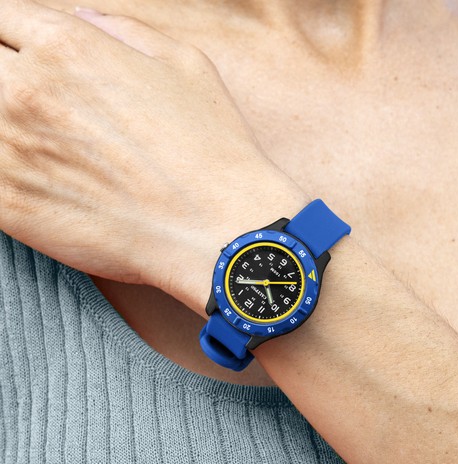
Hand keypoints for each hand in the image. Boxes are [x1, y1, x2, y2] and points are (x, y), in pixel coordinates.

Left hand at [0, 1, 308, 313]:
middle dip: (3, 78)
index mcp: (67, 46)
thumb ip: (124, 32)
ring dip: (3, 128)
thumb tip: (85, 20)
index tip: (23, 60)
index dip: (11, 37)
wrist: (216, 230)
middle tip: (33, 111)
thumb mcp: (186, 66)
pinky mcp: (9, 205)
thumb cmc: (211, 150)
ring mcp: (11, 151)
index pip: (1, 18)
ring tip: (37, 148)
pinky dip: (1, 173)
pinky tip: (30, 177)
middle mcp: (28, 90)